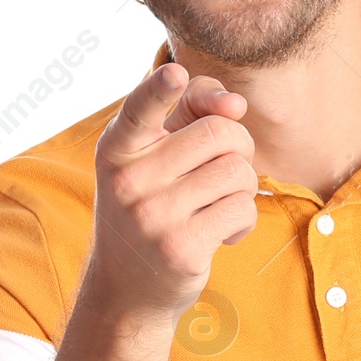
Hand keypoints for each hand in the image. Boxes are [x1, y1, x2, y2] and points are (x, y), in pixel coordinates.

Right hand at [86, 62, 259, 320]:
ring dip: (242, 186)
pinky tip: (220, 232)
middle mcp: (129, 180)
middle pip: (219, 133)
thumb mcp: (154, 156)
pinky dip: (243, 219)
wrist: (127, 287)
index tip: (174, 73)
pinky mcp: (182, 249)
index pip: (139, 110)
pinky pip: (243, 209)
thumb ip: (192, 112)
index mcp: (117, 149)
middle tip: (223, 169)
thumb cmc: (151, 204)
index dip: (159, 89)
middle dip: (238, 146)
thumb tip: (235, 104)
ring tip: (216, 203)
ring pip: (238, 171)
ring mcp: (154, 217)